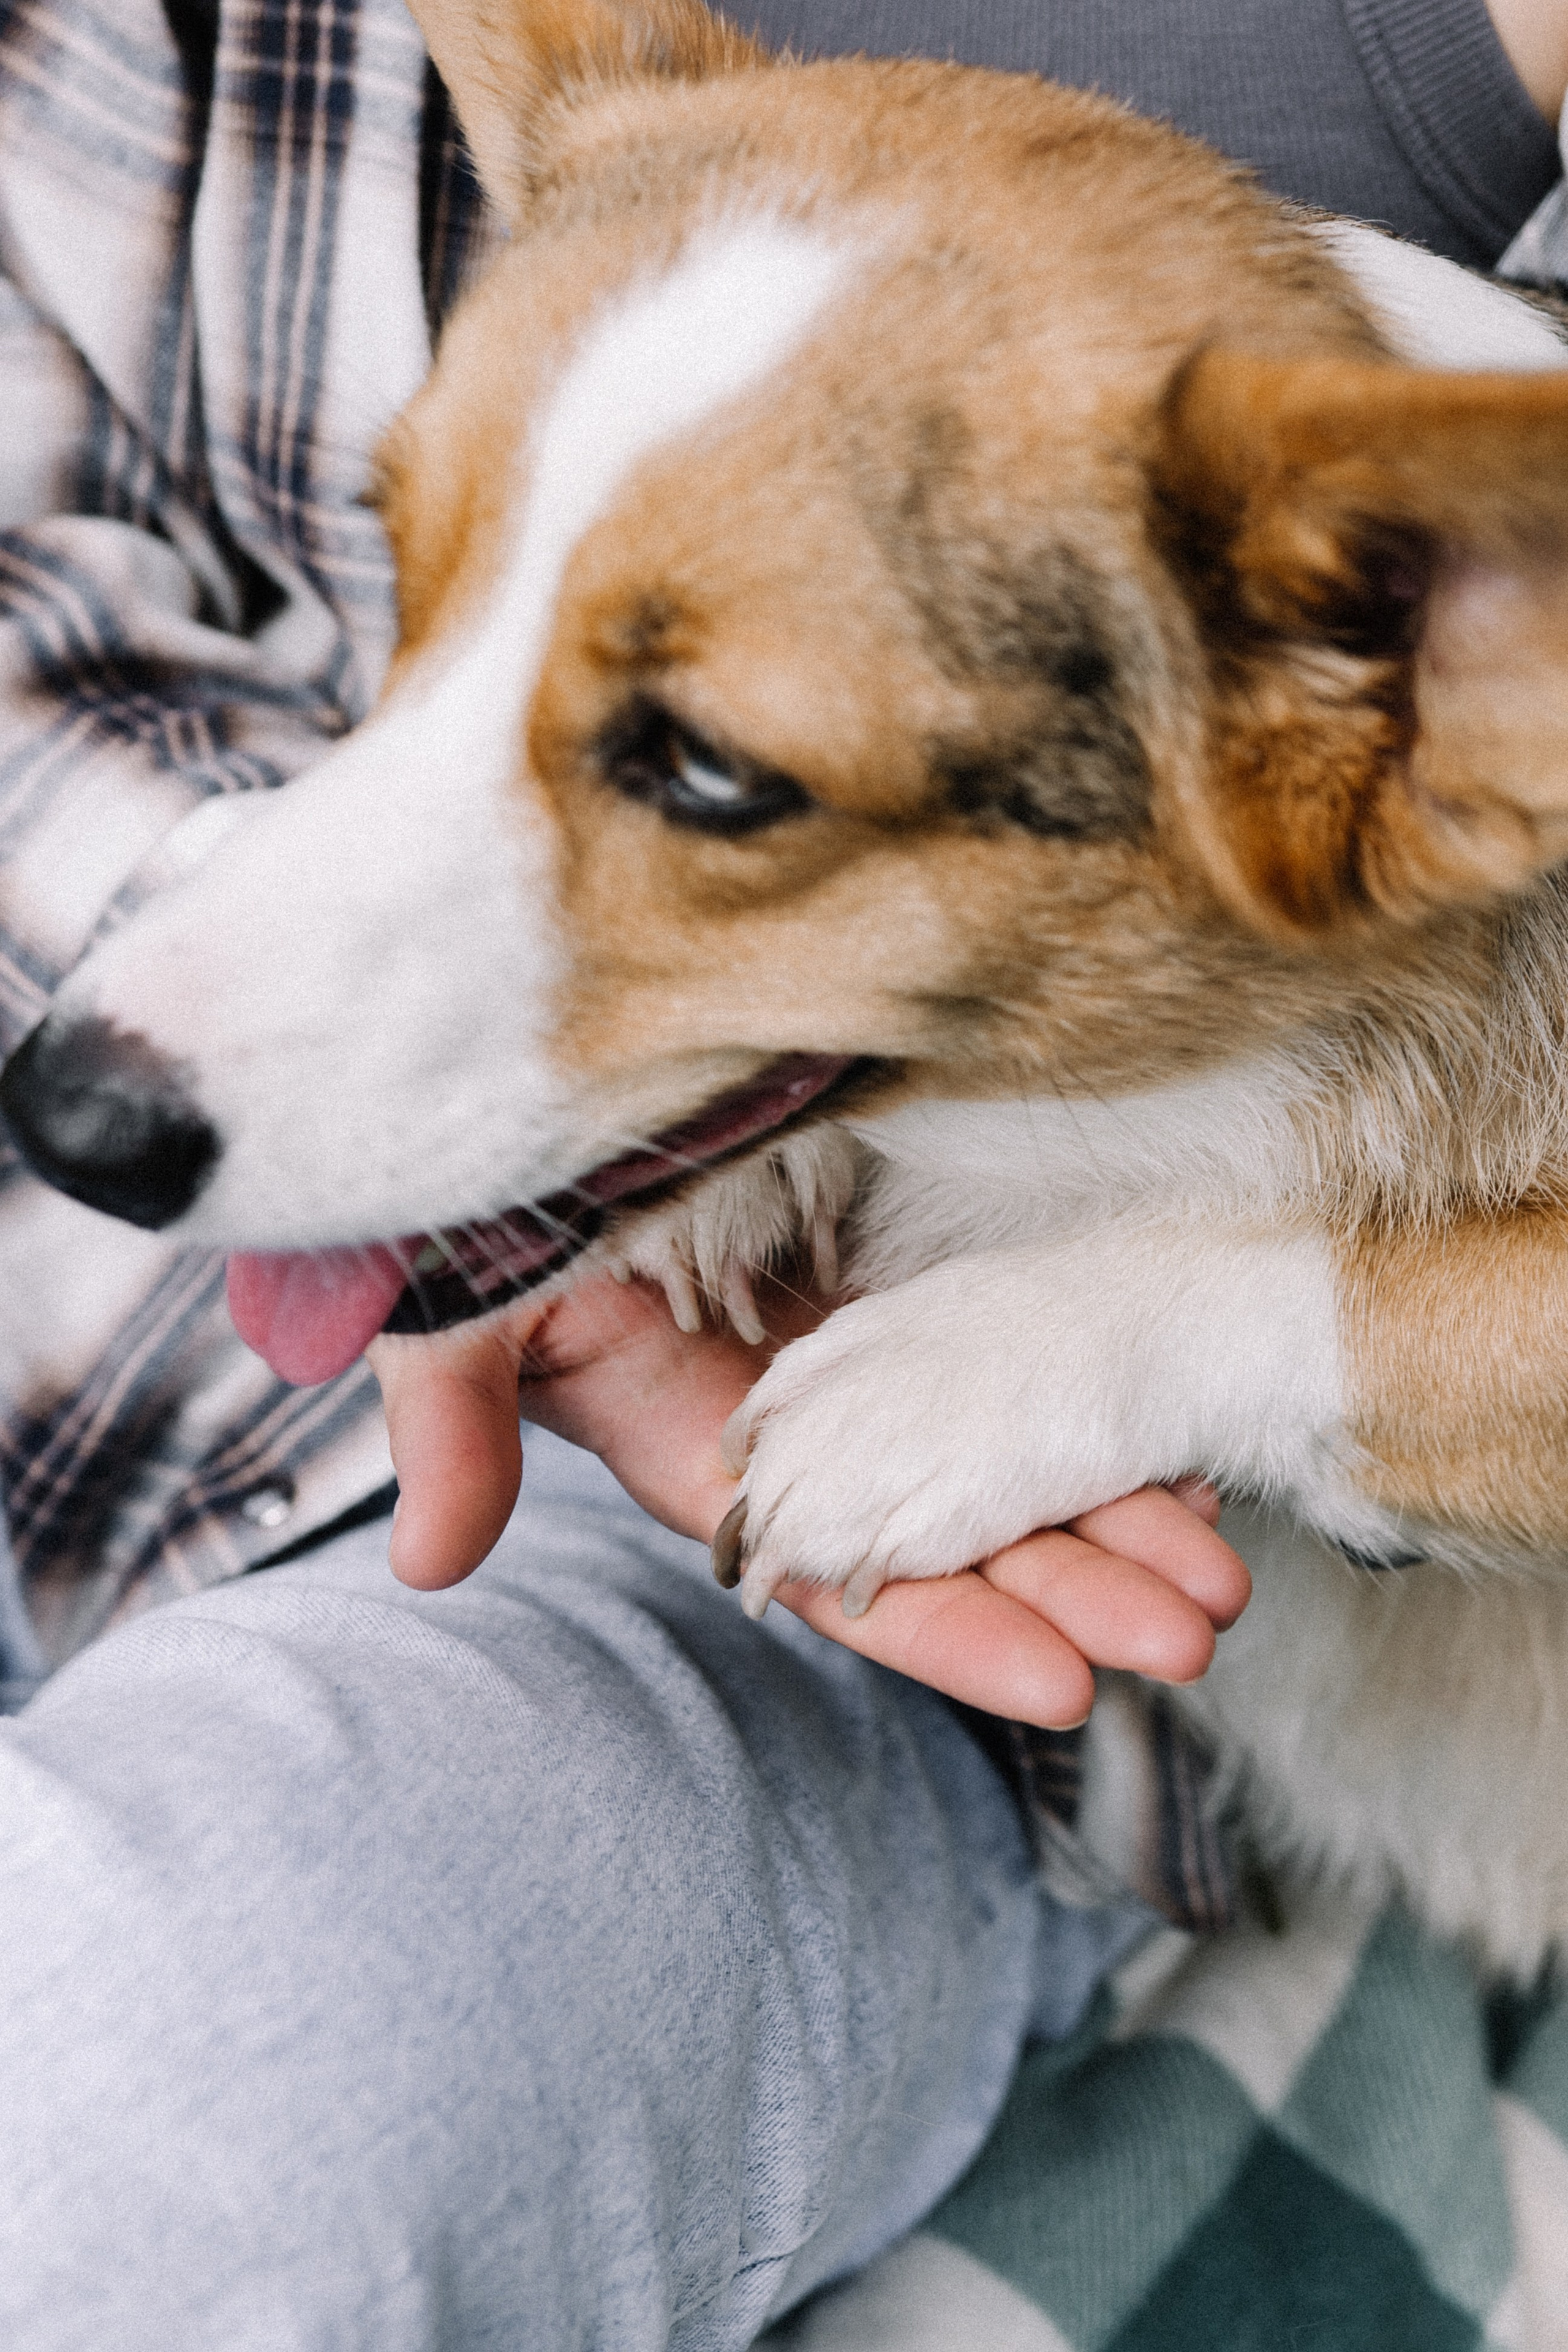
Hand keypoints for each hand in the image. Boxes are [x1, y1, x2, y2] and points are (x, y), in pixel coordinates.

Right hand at [367, 1272, 1249, 1728]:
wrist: (541, 1121)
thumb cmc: (483, 1222)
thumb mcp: (456, 1317)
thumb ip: (456, 1425)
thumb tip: (432, 1559)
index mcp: (706, 1452)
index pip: (839, 1566)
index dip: (949, 1627)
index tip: (1066, 1685)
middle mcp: (803, 1425)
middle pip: (953, 1532)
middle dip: (1072, 1589)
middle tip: (1194, 1633)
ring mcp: (863, 1350)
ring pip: (1003, 1451)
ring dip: (1111, 1512)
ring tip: (1221, 1567)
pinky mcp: (903, 1271)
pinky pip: (1011, 1349)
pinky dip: (1090, 1398)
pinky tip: (1176, 1436)